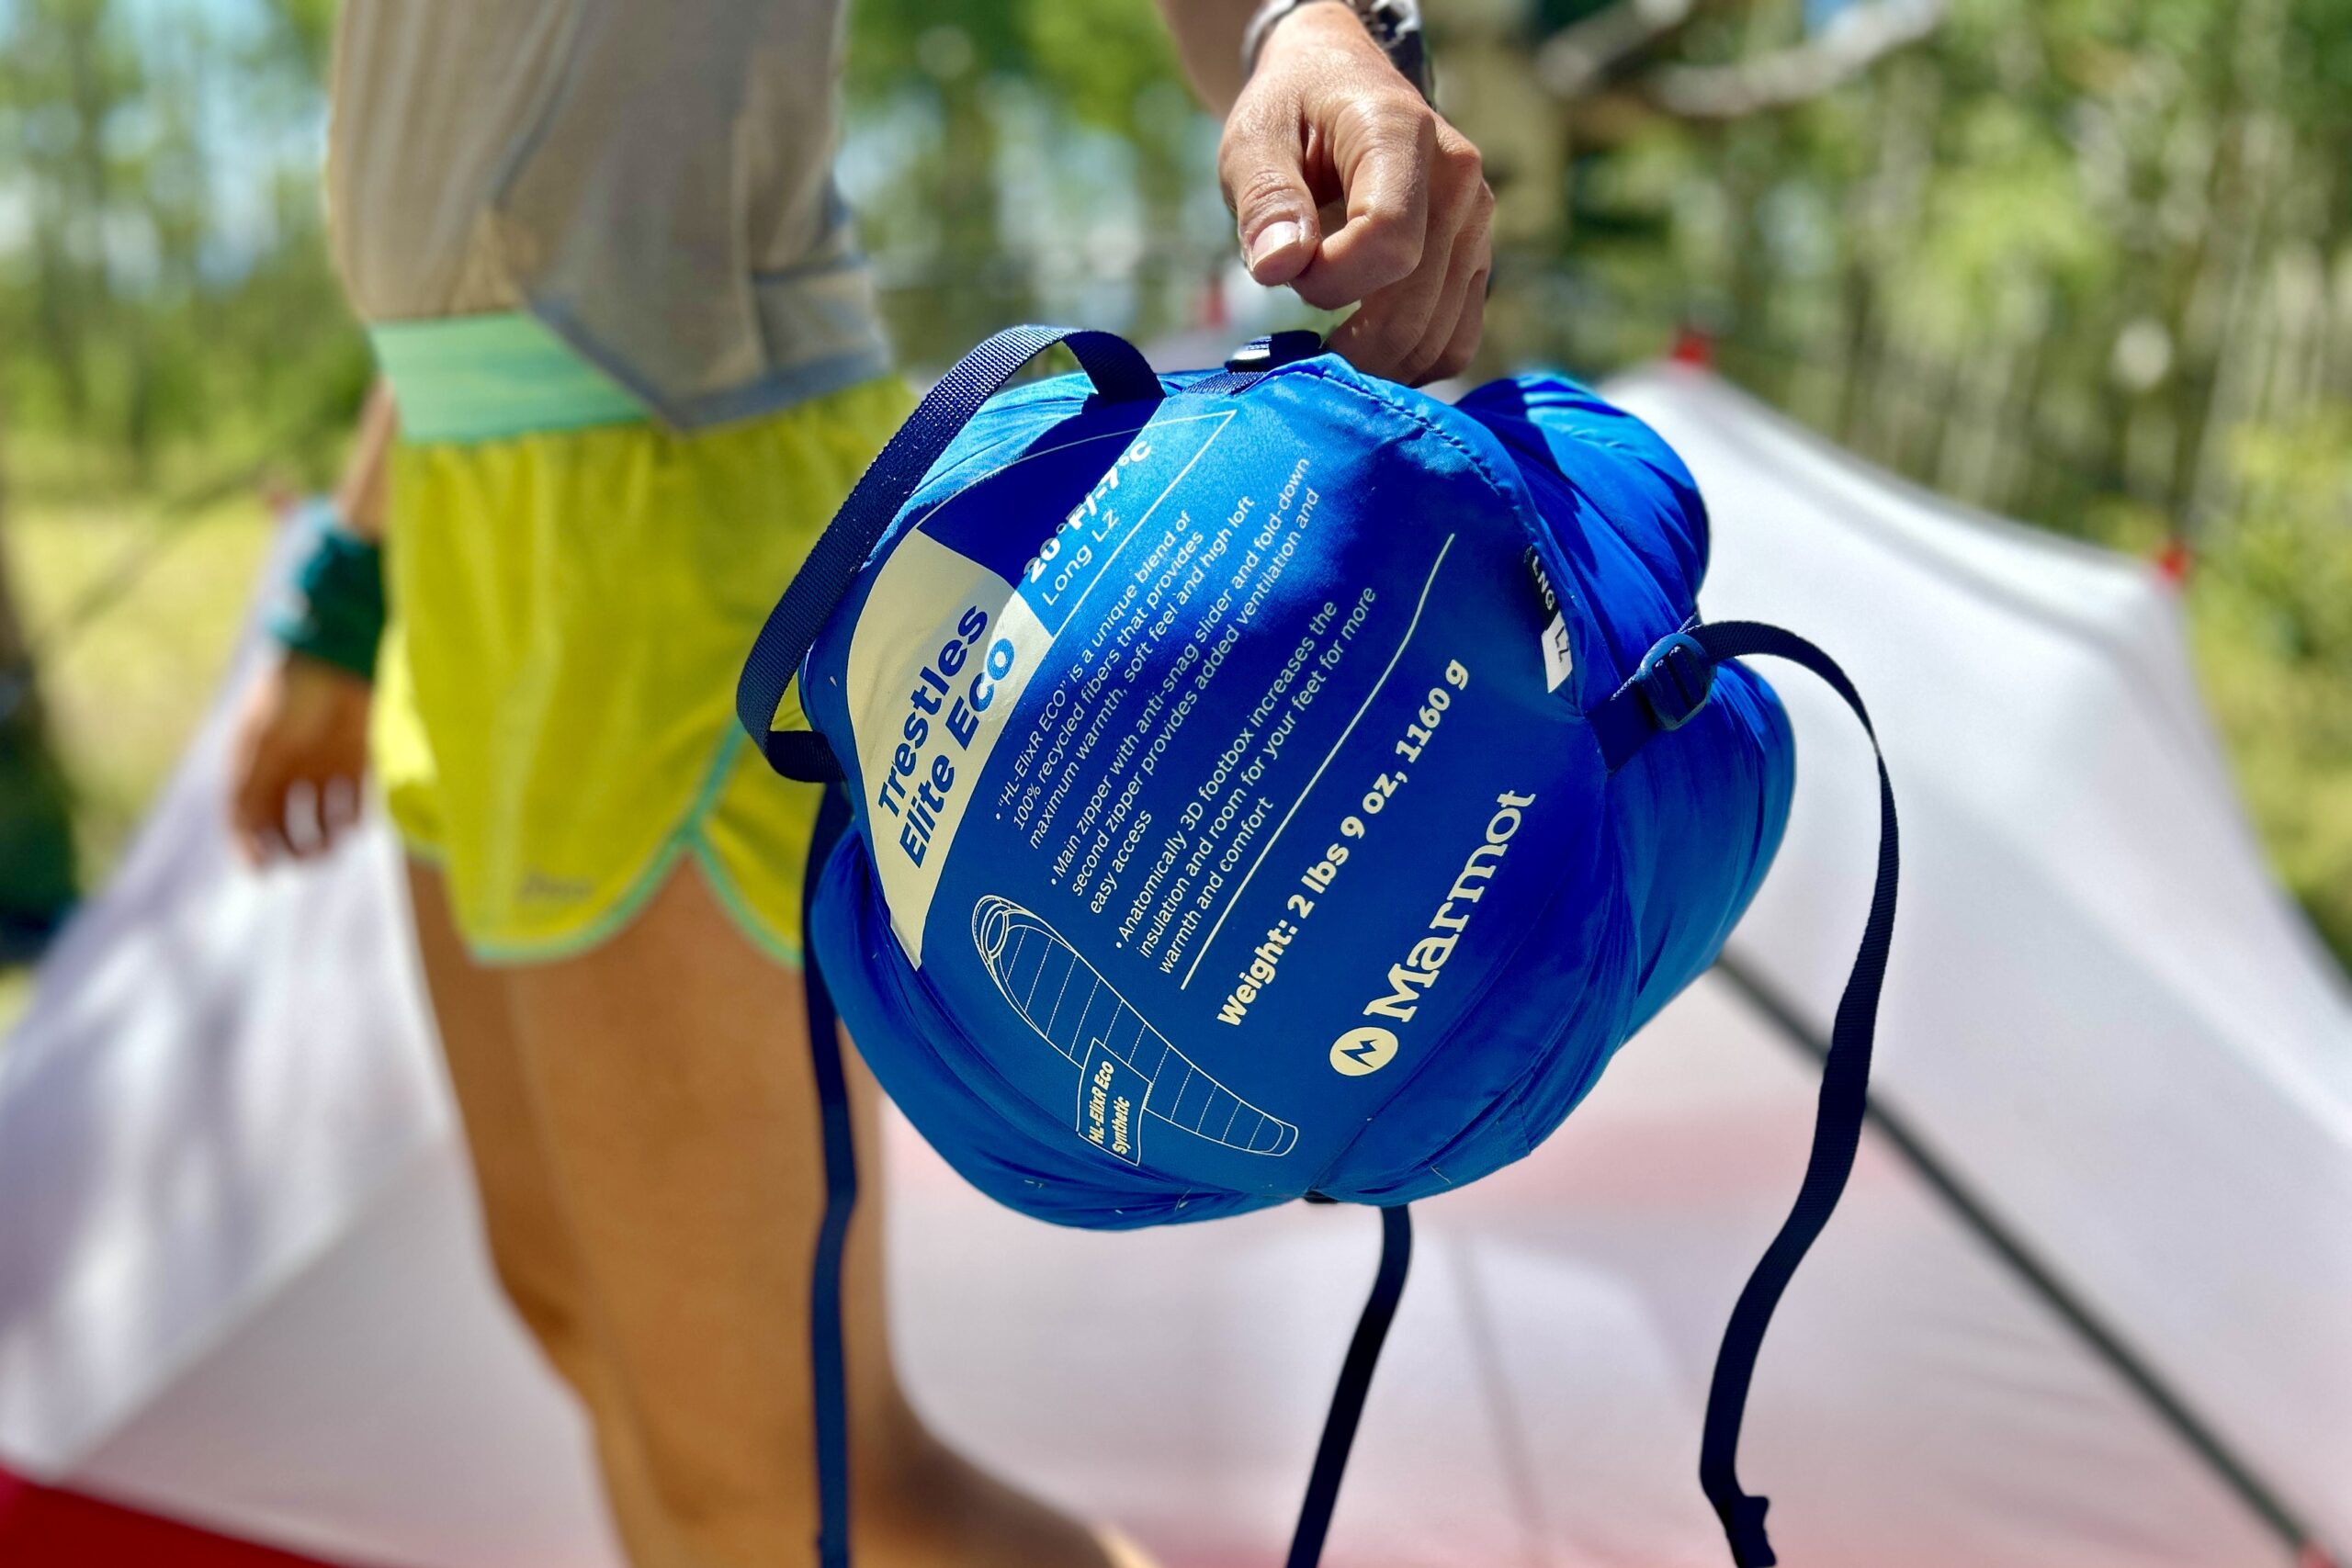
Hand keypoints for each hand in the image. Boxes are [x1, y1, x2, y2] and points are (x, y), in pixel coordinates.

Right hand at [230, 652, 371, 863]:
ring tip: (330, 847)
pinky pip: (352, 799)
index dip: (251, 846)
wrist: (335, 658)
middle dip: (291, 846)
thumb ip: (252, 786)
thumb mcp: (265, 745)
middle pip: (283, 823)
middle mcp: (285, 770)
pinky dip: (352, 816)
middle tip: (303, 861)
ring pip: (319, 816)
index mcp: (255, 766)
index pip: (247, 818)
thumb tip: (241, 832)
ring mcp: (320, 765)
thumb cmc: (291, 699)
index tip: (263, 870)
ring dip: (323, 837)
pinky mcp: (353, 758)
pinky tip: (351, 826)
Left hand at [1221, 1, 1491, 384]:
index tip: (1285, 275)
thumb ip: (1265, 201)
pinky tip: (1361, 357)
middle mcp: (1459, 179)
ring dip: (1375, 363)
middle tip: (1295, 330)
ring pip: (1439, 336)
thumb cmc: (1289, 113)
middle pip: (1416, 304)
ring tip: (1324, 348)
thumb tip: (1278, 268)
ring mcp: (1477, 223)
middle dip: (1348, 339)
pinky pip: (1455, 340)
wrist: (1336, 85)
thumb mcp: (1253, 142)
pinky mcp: (1477, 259)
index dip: (1331, 282)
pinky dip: (1408, 367)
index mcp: (1402, 133)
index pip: (1390, 241)